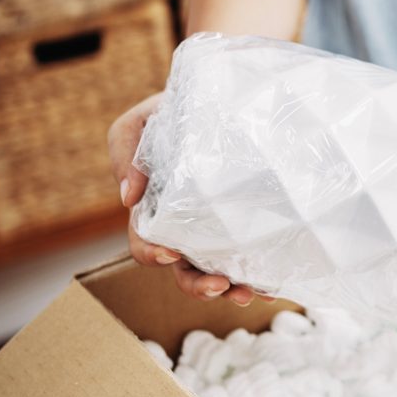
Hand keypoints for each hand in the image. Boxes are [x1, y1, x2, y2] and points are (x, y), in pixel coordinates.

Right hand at [108, 93, 266, 305]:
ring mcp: (216, 232)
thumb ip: (125, 152)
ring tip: (247, 293)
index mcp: (155, 211)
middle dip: (198, 286)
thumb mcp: (140, 122)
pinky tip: (272, 285)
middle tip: (219, 285)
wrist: (220, 102)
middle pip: (184, 271)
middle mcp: (185, 230)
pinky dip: (259, 277)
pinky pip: (251, 259)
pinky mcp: (245, 226)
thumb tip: (128, 199)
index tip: (171, 253)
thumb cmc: (173, 113)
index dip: (153, 255)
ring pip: (218, 273)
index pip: (145, 244)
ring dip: (230, 289)